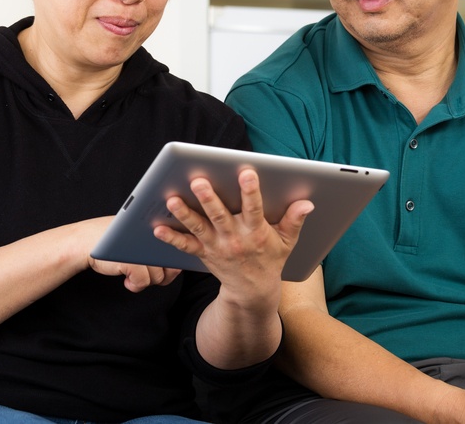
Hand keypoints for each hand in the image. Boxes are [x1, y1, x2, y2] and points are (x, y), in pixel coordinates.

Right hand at [81, 216, 180, 291]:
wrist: (85, 242)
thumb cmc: (114, 241)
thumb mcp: (138, 236)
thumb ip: (155, 243)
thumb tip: (176, 267)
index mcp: (156, 225)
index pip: (177, 249)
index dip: (172, 264)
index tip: (162, 269)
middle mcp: (152, 234)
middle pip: (171, 265)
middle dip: (160, 275)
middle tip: (146, 275)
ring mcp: (143, 247)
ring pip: (158, 276)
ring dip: (146, 281)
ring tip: (132, 276)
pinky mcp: (132, 261)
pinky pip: (143, 281)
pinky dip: (135, 285)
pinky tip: (126, 281)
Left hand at [153, 168, 312, 297]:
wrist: (253, 292)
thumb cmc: (270, 259)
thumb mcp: (287, 242)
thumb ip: (294, 220)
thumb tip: (307, 203)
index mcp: (256, 233)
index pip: (254, 209)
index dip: (251, 191)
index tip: (246, 173)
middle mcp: (235, 239)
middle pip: (220, 216)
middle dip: (209, 199)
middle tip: (198, 181)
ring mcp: (217, 247)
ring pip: (199, 228)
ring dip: (184, 214)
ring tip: (172, 200)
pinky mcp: (204, 254)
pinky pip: (185, 246)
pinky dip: (171, 238)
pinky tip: (157, 227)